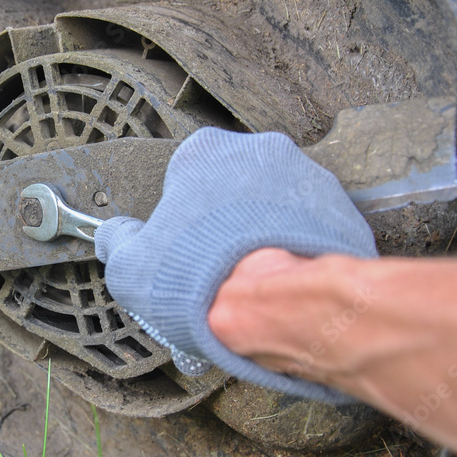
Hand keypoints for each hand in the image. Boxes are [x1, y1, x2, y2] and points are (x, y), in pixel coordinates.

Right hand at [95, 127, 377, 401]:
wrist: (274, 305)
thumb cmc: (201, 278)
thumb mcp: (130, 266)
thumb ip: (118, 240)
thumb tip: (114, 237)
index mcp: (205, 152)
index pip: (187, 172)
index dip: (184, 211)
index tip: (185, 242)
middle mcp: (259, 151)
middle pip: (238, 182)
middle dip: (229, 217)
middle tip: (219, 258)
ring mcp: (307, 176)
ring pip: (279, 202)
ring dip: (266, 228)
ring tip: (253, 271)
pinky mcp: (341, 208)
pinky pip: (313, 225)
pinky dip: (299, 245)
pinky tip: (283, 274)